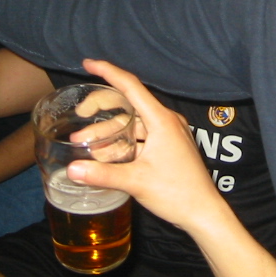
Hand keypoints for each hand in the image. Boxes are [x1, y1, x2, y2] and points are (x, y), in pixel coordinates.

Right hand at [66, 59, 223, 234]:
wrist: (203, 213)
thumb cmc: (178, 193)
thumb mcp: (136, 182)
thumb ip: (102, 173)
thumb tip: (72, 169)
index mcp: (162, 120)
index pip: (131, 86)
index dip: (108, 72)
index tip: (88, 63)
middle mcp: (166, 122)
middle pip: (128, 104)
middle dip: (102, 108)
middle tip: (80, 113)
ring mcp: (168, 134)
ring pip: (132, 125)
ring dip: (109, 132)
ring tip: (83, 143)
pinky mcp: (168, 147)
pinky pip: (140, 138)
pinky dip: (121, 143)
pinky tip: (103, 155)